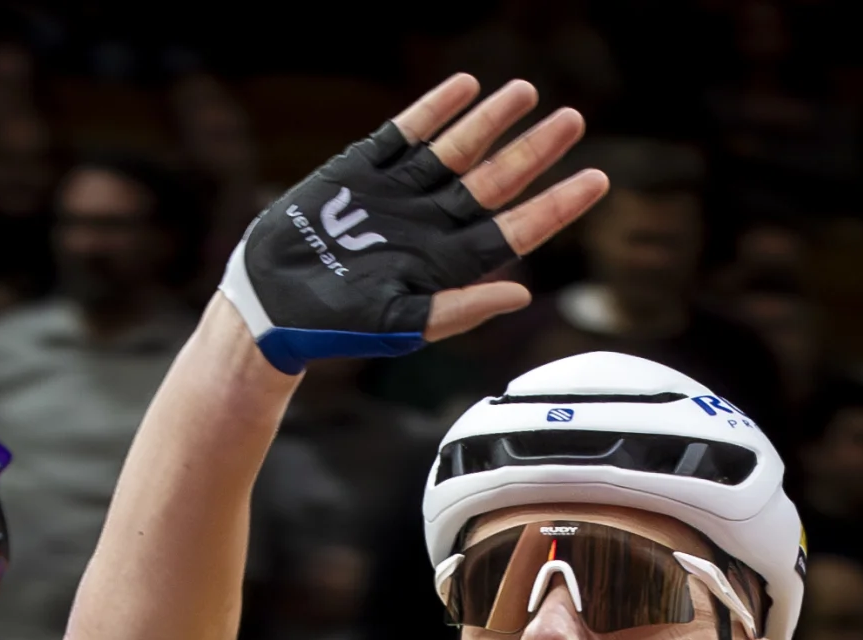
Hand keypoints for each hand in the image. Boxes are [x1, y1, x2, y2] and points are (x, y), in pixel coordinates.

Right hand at [218, 77, 603, 370]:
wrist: (267, 305)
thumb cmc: (331, 328)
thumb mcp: (400, 325)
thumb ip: (460, 308)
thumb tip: (522, 293)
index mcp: (447, 263)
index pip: (516, 229)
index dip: (557, 204)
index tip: (595, 180)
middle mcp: (431, 224)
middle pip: (497, 181)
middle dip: (535, 150)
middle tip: (572, 120)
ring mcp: (399, 193)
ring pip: (459, 149)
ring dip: (493, 120)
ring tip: (526, 92)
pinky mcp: (363, 170)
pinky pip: (407, 132)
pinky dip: (436, 109)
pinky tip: (464, 87)